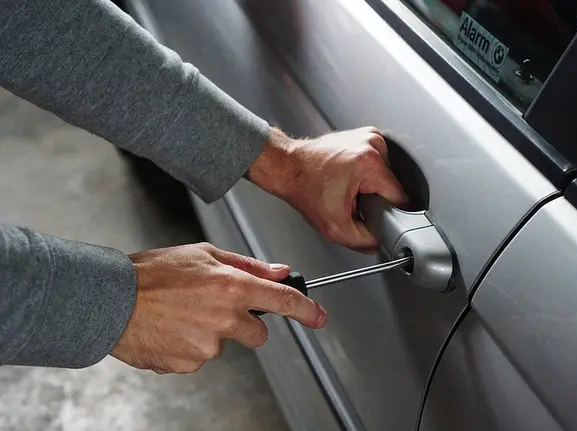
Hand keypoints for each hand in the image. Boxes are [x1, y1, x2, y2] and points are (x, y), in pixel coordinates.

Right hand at [111, 243, 325, 373]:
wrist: (111, 301)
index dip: (307, 311)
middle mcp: (225, 318)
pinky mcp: (189, 364)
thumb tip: (279, 271)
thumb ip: (247, 265)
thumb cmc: (152, 273)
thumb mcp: (203, 254)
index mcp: (232, 287)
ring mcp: (208, 345)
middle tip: (214, 308)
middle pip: (258, 334)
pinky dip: (189, 346)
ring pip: (224, 344)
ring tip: (181, 314)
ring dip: (211, 333)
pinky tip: (171, 329)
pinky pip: (200, 357)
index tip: (319, 317)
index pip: (283, 301)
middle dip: (244, 324)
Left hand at [248, 127, 407, 252]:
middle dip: (376, 197)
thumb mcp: (335, 228)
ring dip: (371, 185)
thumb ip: (364, 241)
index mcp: (370, 163)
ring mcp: (369, 136)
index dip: (387, 212)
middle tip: (352, 200)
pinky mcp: (365, 135)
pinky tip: (350, 176)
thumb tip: (380, 241)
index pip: (400, 197)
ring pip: (386, 174)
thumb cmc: (304, 188)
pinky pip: (378, 163)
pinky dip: (367, 173)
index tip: (370, 213)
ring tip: (348, 186)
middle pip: (392, 185)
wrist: (288, 167)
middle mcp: (373, 144)